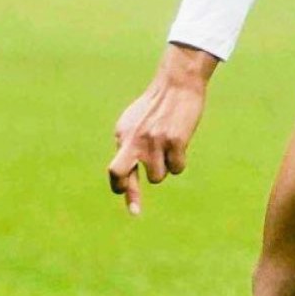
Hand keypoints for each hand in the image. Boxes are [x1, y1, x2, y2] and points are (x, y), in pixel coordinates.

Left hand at [107, 44, 217, 214]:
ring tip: (168, 149)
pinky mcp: (175, 142)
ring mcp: (154, 142)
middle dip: (129, 194)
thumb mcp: (133, 123)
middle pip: (120, 173)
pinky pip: (177, 168)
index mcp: (122, 135)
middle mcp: (134, 140)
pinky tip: (180, 143)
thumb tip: (124, 179)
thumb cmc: (156, 106)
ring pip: (158, 177)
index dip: (120, 188)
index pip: (114, 169)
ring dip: (164, 169)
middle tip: (135, 211)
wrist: (177, 85)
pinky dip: (179, 162)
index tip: (129, 208)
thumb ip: (128, 146)